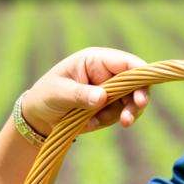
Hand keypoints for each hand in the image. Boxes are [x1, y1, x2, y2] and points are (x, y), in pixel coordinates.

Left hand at [20, 47, 148, 135]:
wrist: (39, 116)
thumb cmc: (45, 95)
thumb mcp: (58, 92)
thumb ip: (80, 94)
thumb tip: (102, 97)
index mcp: (96, 60)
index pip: (126, 63)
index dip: (140, 74)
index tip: (143, 90)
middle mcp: (107, 74)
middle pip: (136, 82)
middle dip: (138, 97)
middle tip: (136, 109)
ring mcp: (110, 91)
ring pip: (132, 101)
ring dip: (126, 113)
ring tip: (114, 122)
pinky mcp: (109, 107)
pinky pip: (120, 114)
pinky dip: (109, 120)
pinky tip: (89, 123)